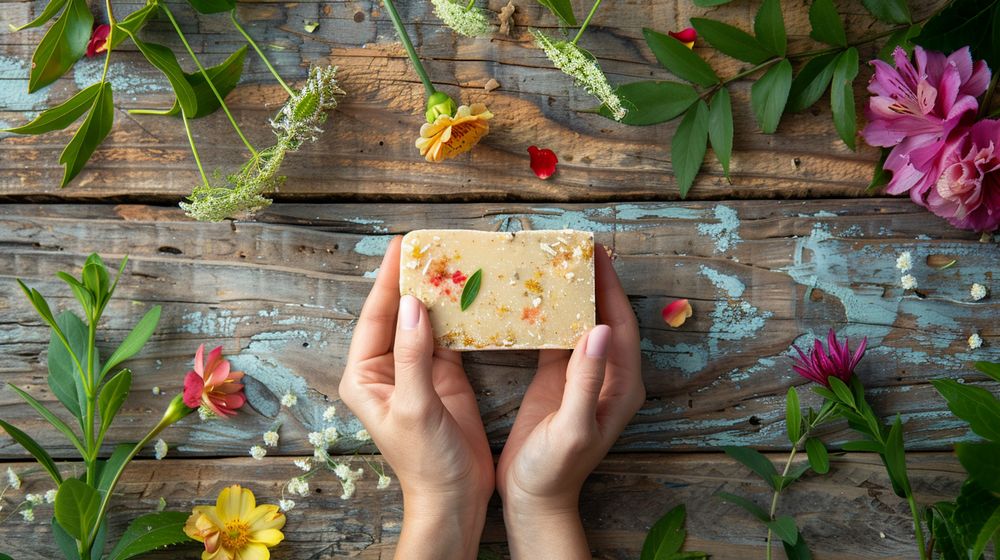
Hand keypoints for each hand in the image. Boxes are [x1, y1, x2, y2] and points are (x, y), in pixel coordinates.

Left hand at [339, 236, 493, 559]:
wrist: (454, 498)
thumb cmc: (424, 462)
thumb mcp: (414, 407)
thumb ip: (412, 356)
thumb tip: (412, 306)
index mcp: (366, 375)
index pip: (376, 317)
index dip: (389, 280)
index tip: (402, 246)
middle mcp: (387, 368)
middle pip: (399, 313)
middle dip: (413, 279)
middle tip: (431, 244)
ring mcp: (417, 370)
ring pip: (425, 321)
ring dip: (438, 293)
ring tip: (452, 259)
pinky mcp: (445, 375)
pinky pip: (450, 336)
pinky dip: (459, 315)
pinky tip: (470, 293)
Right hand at [496, 246, 644, 558]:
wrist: (533, 498)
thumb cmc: (556, 469)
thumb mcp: (572, 426)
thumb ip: (586, 380)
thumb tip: (597, 329)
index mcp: (620, 384)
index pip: (620, 324)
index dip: (611, 286)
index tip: (597, 252)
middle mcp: (607, 375)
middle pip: (604, 316)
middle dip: (593, 281)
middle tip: (573, 247)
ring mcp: (583, 376)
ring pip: (580, 322)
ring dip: (571, 293)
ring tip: (553, 262)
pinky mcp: (558, 379)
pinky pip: (557, 337)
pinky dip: (549, 314)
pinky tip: (533, 296)